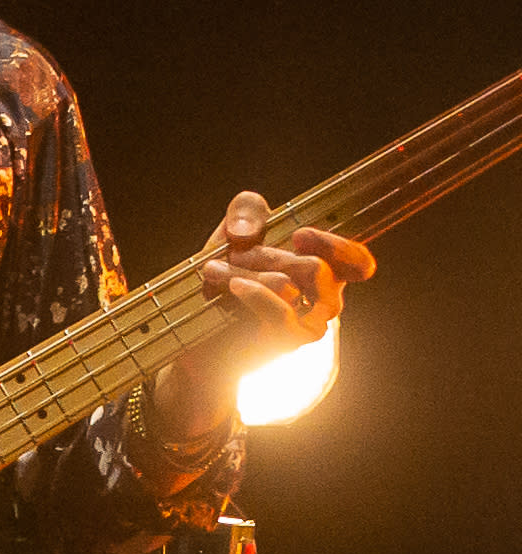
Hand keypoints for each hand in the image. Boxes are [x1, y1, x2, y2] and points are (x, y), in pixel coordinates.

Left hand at [150, 193, 374, 436]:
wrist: (197, 329)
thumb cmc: (224, 277)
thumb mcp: (234, 232)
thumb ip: (247, 210)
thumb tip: (246, 233)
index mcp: (324, 270)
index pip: (357, 263)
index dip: (339, 248)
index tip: (299, 235)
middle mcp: (325, 299)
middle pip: (312, 267)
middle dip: (265, 254)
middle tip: (233, 254)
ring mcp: (309, 323)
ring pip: (288, 285)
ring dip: (246, 272)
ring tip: (215, 270)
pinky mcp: (287, 342)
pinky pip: (281, 312)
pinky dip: (254, 294)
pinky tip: (233, 286)